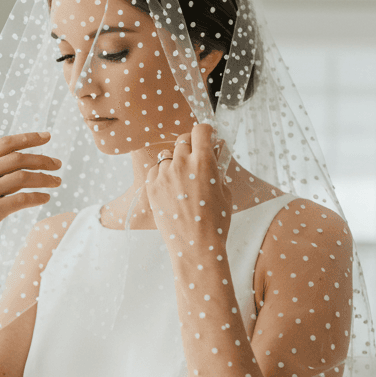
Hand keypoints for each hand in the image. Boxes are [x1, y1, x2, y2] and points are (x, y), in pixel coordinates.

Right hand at [0, 132, 61, 267]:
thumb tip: (18, 169)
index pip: (5, 144)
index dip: (28, 138)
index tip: (47, 136)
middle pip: (18, 158)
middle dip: (43, 159)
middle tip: (58, 164)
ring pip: (23, 177)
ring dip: (45, 179)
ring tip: (57, 182)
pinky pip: (21, 200)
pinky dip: (37, 197)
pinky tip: (46, 198)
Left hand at [144, 123, 230, 246]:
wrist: (195, 247)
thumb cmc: (215, 222)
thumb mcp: (225, 192)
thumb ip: (217, 169)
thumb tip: (213, 155)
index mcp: (203, 162)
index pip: (200, 129)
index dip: (204, 132)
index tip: (206, 138)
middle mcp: (182, 164)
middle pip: (182, 140)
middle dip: (190, 147)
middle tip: (195, 161)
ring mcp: (164, 175)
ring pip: (167, 155)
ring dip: (175, 162)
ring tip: (182, 181)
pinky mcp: (151, 187)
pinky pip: (155, 170)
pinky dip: (162, 175)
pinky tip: (171, 190)